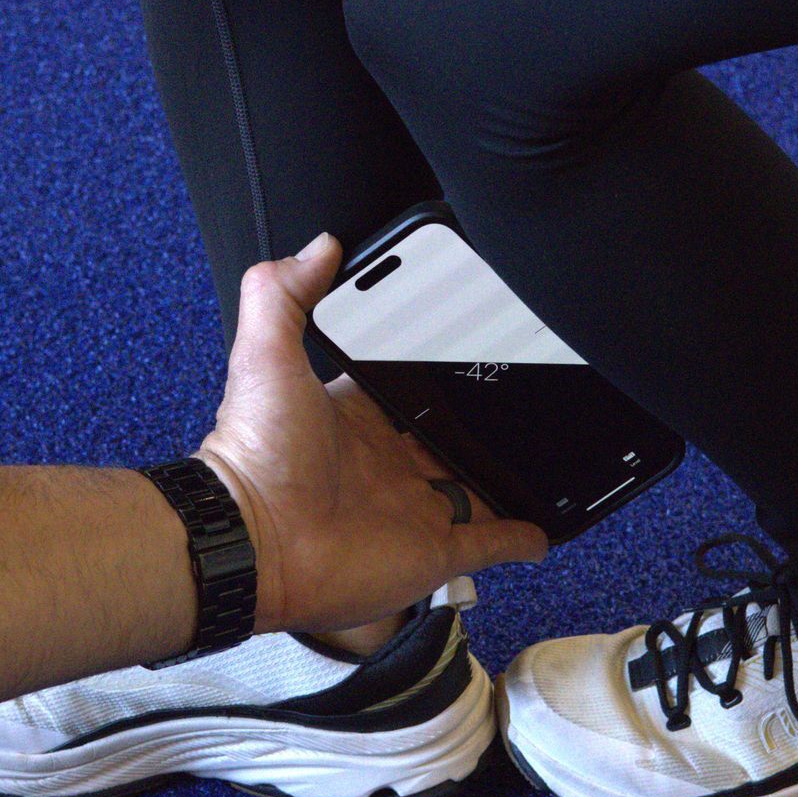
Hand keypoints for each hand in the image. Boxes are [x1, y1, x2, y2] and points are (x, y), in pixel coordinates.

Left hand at [200, 234, 548, 634]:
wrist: (255, 542)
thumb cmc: (254, 455)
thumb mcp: (264, 356)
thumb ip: (284, 294)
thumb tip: (318, 247)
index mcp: (353, 417)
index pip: (403, 385)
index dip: (430, 368)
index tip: (468, 344)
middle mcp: (386, 462)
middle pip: (444, 437)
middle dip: (476, 424)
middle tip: (520, 400)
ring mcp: (413, 508)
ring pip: (473, 489)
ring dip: (504, 479)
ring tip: (542, 462)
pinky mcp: (433, 549)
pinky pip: (488, 542)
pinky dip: (519, 536)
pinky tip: (542, 529)